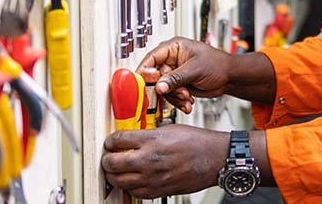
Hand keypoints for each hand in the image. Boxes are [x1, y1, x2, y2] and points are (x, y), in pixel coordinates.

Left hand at [101, 124, 228, 198]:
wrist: (215, 158)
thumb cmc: (198, 142)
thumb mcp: (170, 128)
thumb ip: (149, 134)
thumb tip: (133, 138)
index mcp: (153, 139)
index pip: (118, 140)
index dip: (110, 140)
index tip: (111, 142)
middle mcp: (150, 159)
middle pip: (112, 163)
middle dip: (107, 159)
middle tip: (108, 157)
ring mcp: (153, 177)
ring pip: (119, 181)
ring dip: (114, 175)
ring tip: (116, 170)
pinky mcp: (158, 191)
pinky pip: (134, 192)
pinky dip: (129, 186)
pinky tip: (132, 179)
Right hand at [137, 37, 232, 113]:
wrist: (230, 78)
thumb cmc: (218, 64)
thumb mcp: (195, 70)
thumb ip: (175, 78)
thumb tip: (159, 86)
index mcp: (173, 48)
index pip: (151, 58)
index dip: (146, 71)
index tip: (150, 83)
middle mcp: (171, 60)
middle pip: (155, 77)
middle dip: (168, 89)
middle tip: (180, 93)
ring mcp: (174, 74)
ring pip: (163, 89)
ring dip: (174, 97)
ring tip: (187, 99)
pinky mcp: (178, 85)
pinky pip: (170, 95)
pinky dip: (178, 101)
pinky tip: (188, 103)